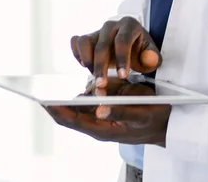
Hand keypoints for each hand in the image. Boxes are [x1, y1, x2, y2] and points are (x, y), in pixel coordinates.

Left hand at [44, 78, 170, 145]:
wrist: (168, 122)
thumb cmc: (155, 117)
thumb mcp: (142, 112)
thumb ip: (121, 109)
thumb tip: (99, 109)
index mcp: (103, 128)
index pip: (72, 120)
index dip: (56, 109)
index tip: (42, 99)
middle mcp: (98, 123)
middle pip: (69, 113)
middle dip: (55, 101)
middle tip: (40, 88)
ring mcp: (102, 115)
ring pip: (79, 104)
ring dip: (70, 94)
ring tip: (54, 82)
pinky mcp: (106, 106)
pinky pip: (90, 97)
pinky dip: (85, 89)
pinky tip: (82, 79)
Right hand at [71, 17, 161, 87]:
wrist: (131, 44)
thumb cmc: (141, 51)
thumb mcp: (151, 55)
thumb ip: (152, 58)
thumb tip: (148, 58)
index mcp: (129, 25)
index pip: (123, 40)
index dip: (122, 59)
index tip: (123, 76)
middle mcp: (111, 25)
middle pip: (102, 45)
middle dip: (101, 66)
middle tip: (102, 84)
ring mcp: (97, 31)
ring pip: (85, 41)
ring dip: (87, 60)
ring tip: (93, 75)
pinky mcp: (87, 38)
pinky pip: (76, 42)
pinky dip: (77, 55)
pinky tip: (85, 66)